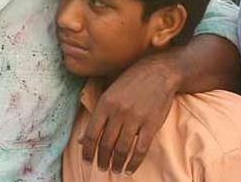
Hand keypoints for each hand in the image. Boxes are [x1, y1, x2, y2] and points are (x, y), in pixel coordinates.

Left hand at [79, 52, 181, 174]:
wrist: (159, 72)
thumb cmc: (131, 82)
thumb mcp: (109, 93)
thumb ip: (96, 116)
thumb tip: (81, 140)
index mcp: (105, 103)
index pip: (91, 134)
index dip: (87, 151)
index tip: (87, 161)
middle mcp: (118, 112)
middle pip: (106, 144)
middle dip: (102, 160)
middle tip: (101, 167)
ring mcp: (135, 118)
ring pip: (122, 149)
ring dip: (116, 163)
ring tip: (114, 169)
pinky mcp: (152, 124)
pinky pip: (140, 149)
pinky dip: (134, 163)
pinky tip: (129, 168)